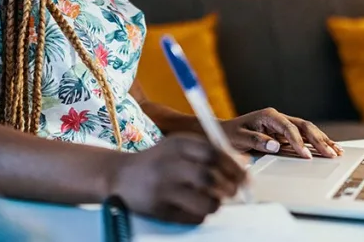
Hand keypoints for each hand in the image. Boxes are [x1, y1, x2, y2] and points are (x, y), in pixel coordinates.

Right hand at [106, 134, 247, 224]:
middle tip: (234, 191)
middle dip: (229, 186)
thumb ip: (209, 151)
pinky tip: (196, 207)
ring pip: (205, 201)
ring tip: (214, 200)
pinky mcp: (160, 210)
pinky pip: (193, 217)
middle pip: (210, 176)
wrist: (119, 176)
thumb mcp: (179, 147)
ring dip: (217, 203)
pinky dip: (202, 214)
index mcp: (177, 145)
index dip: (233, 166)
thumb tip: (243, 163)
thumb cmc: (158, 162)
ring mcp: (163, 189)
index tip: (244, 175)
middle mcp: (169, 165)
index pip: (213, 154)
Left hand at [221, 108, 342, 158]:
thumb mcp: (239, 138)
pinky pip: (305, 137)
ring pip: (309, 131)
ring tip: (337, 151)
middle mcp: (279, 118)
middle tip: (330, 154)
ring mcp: (284, 125)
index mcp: (269, 115)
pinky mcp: (286, 134)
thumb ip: (257, 141)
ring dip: (323, 141)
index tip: (305, 155)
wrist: (225, 132)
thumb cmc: (231, 134)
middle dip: (318, 140)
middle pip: (304, 126)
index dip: (298, 142)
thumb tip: (276, 146)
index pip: (289, 127)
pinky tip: (330, 148)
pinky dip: (318, 143)